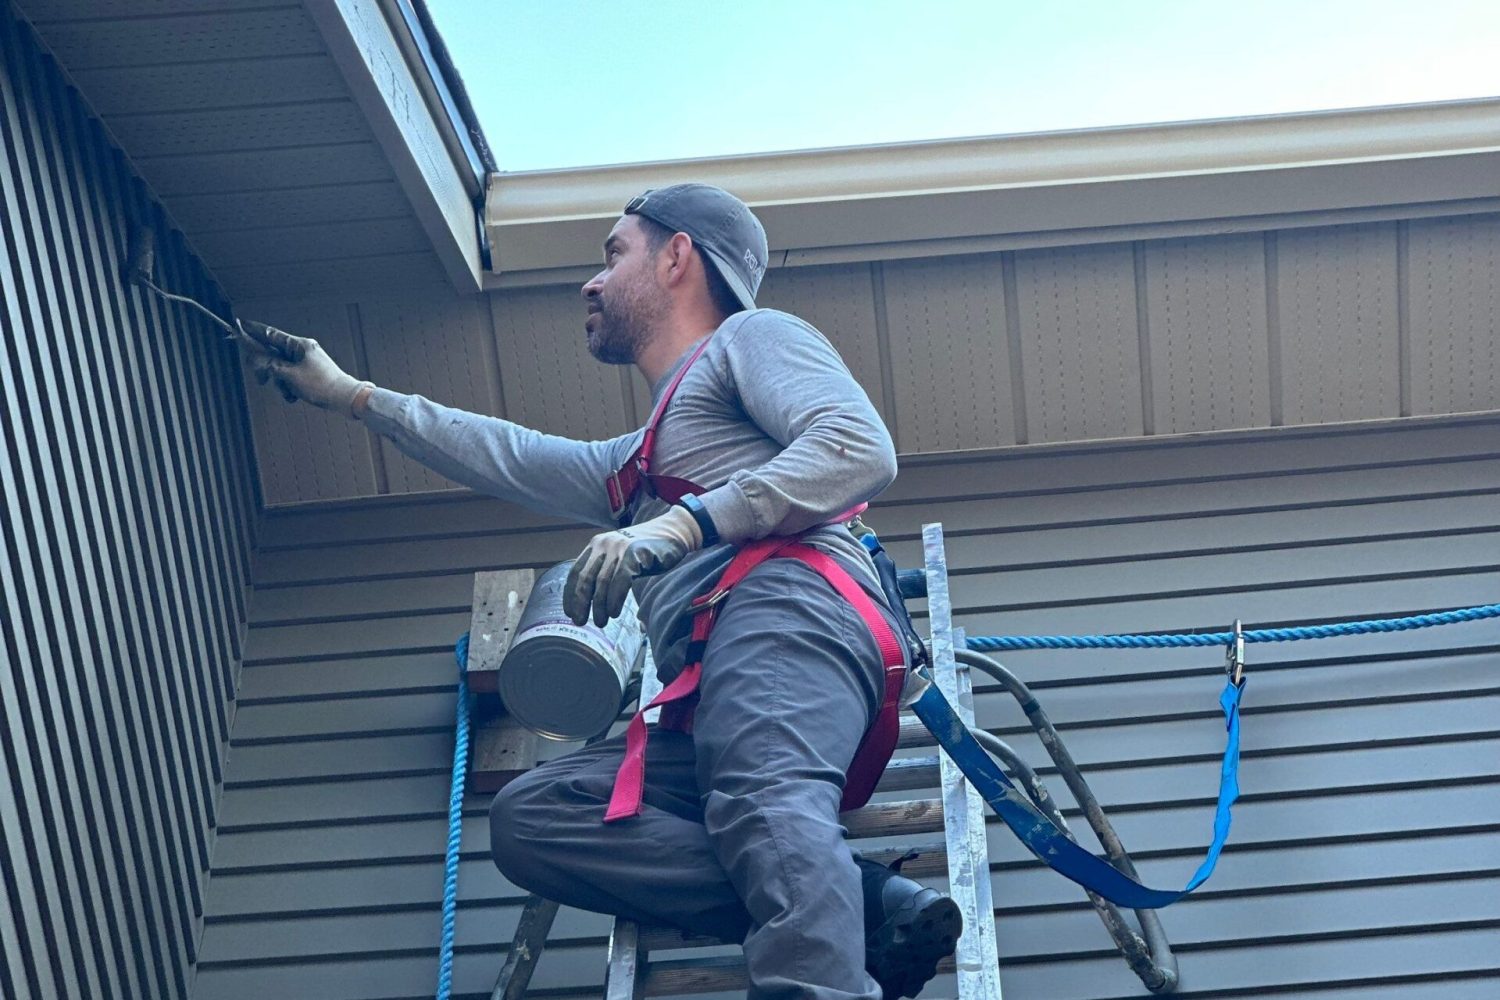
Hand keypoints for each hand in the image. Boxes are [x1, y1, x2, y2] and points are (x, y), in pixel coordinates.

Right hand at [241, 320, 372, 416]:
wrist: (344, 398)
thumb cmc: (321, 385)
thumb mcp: (290, 375)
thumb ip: (269, 365)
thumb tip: (254, 358)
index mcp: (299, 345)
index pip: (271, 334)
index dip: (254, 330)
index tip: (241, 325)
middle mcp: (302, 350)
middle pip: (274, 354)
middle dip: (267, 369)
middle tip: (262, 380)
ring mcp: (307, 362)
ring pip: (281, 368)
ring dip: (280, 382)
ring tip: (288, 391)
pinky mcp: (310, 373)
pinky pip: (291, 377)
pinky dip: (290, 387)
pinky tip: (294, 396)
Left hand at [565, 506, 702, 626]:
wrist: (674, 532)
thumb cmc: (647, 550)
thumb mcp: (620, 556)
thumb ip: (606, 570)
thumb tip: (591, 600)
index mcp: (596, 545)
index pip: (575, 571)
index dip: (570, 594)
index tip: (570, 612)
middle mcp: (603, 545)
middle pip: (585, 578)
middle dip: (580, 603)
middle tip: (580, 622)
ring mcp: (618, 548)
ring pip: (601, 582)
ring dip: (599, 606)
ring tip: (600, 622)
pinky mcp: (633, 554)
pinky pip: (619, 581)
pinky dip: (614, 599)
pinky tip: (614, 612)